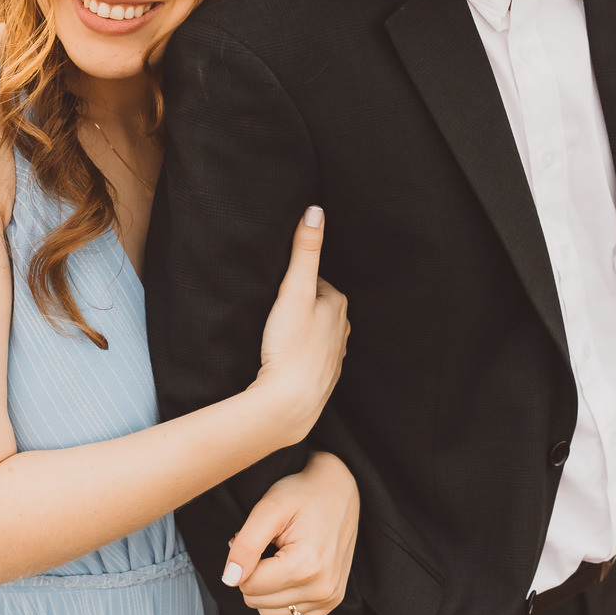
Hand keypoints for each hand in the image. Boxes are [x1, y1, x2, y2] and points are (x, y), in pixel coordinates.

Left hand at [222, 451, 359, 614]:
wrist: (340, 490)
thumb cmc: (302, 495)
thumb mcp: (269, 508)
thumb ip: (246, 545)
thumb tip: (230, 580)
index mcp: (306, 566)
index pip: (248, 585)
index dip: (244, 559)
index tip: (259, 537)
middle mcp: (321, 589)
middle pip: (256, 601)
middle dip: (255, 573)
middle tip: (271, 545)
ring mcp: (329, 599)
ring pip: (269, 614)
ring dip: (267, 588)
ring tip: (282, 557)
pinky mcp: (332, 602)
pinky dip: (282, 603)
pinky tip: (289, 576)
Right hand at [253, 208, 348, 447]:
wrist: (289, 403)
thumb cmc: (290, 344)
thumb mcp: (294, 290)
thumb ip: (304, 251)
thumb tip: (315, 211)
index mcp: (338, 304)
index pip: (316, 281)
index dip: (295, 282)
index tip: (277, 288)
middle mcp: (342, 330)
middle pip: (317, 307)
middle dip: (299, 306)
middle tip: (273, 311)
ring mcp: (334, 357)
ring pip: (316, 333)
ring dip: (300, 332)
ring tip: (277, 335)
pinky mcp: (322, 379)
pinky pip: (311, 358)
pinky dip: (299, 355)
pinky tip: (284, 359)